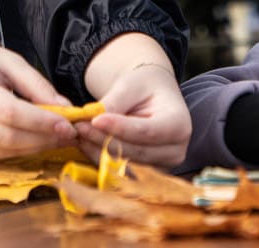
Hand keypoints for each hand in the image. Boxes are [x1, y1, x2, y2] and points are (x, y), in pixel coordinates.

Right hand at [0, 38, 75, 159]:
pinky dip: (18, 152)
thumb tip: (66, 108)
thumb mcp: (6, 60)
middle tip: (69, 133)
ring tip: (57, 138)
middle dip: (43, 139)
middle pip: (7, 138)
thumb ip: (35, 84)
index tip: (68, 124)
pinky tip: (35, 141)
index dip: (41, 122)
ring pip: (3, 152)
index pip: (10, 113)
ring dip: (34, 148)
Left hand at [77, 33, 191, 165]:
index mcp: (180, 125)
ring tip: (80, 131)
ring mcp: (161, 166)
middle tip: (79, 125)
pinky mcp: (145, 173)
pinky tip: (86, 141)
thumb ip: (114, 102)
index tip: (95, 119)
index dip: (119, 128)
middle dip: (103, 139)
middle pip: (135, 151)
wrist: (151, 96)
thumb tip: (93, 119)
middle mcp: (175, 151)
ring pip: (124, 163)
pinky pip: (118, 169)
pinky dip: (99, 155)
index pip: (147, 131)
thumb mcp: (131, 85)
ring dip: (98, 149)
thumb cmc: (144, 86)